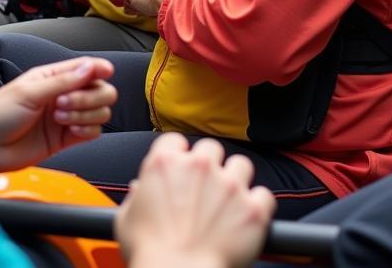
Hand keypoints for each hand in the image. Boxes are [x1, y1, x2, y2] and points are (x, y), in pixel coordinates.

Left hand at [0, 57, 115, 186]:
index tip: (106, 71)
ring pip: (99, 111)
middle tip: (65, 102)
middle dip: (89, 96)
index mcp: (51, 76)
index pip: (85, 68)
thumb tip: (89, 67)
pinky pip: (93, 132)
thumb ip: (61, 82)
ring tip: (61, 117)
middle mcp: (62, 94)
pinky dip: (88, 130)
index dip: (98, 68)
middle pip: (99, 90)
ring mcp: (66, 117)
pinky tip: (72, 130)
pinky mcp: (66, 139)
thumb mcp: (28, 92)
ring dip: (86, 113)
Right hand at [117, 134, 275, 267]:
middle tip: (207, 186)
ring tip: (231, 199)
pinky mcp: (253, 209)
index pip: (175, 140)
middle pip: (211, 148)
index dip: (179, 154)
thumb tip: (138, 191)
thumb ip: (135, 198)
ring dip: (237, 178)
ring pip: (242, 165)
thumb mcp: (126, 219)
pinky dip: (259, 205)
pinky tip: (249, 216)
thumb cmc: (149, 251)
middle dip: (210, 164)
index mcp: (165, 163)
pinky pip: (265, 196)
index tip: (180, 167)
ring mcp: (229, 185)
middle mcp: (199, 166)